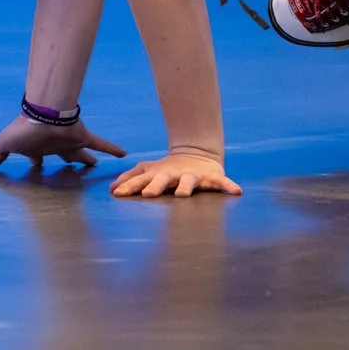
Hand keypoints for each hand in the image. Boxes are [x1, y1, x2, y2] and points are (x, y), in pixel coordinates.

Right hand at [0, 112, 126, 172]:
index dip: (37, 164)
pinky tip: (124, 154)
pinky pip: (100, 143)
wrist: (40, 116)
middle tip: (79, 168)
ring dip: (90, 159)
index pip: (38, 158)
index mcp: (39, 149)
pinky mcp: (82, 136)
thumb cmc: (24, 130)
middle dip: (72, 163)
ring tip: (98, 165)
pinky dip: (111, 148)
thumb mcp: (6, 144)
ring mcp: (70, 142)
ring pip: (83, 153)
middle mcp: (56, 146)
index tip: (37, 167)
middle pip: (66, 157)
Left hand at [110, 149, 241, 198]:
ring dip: (186, 187)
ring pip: (189, 182)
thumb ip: (131, 179)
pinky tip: (237, 192)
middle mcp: (174, 174)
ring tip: (183, 195)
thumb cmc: (168, 169)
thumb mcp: (149, 171)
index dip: (129, 187)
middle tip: (148, 194)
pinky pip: (222, 183)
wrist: (197, 154)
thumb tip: (111, 188)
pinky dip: (229, 186)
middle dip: (155, 186)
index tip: (117, 194)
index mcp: (158, 174)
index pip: (141, 180)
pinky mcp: (211, 177)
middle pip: (163, 179)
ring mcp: (193, 175)